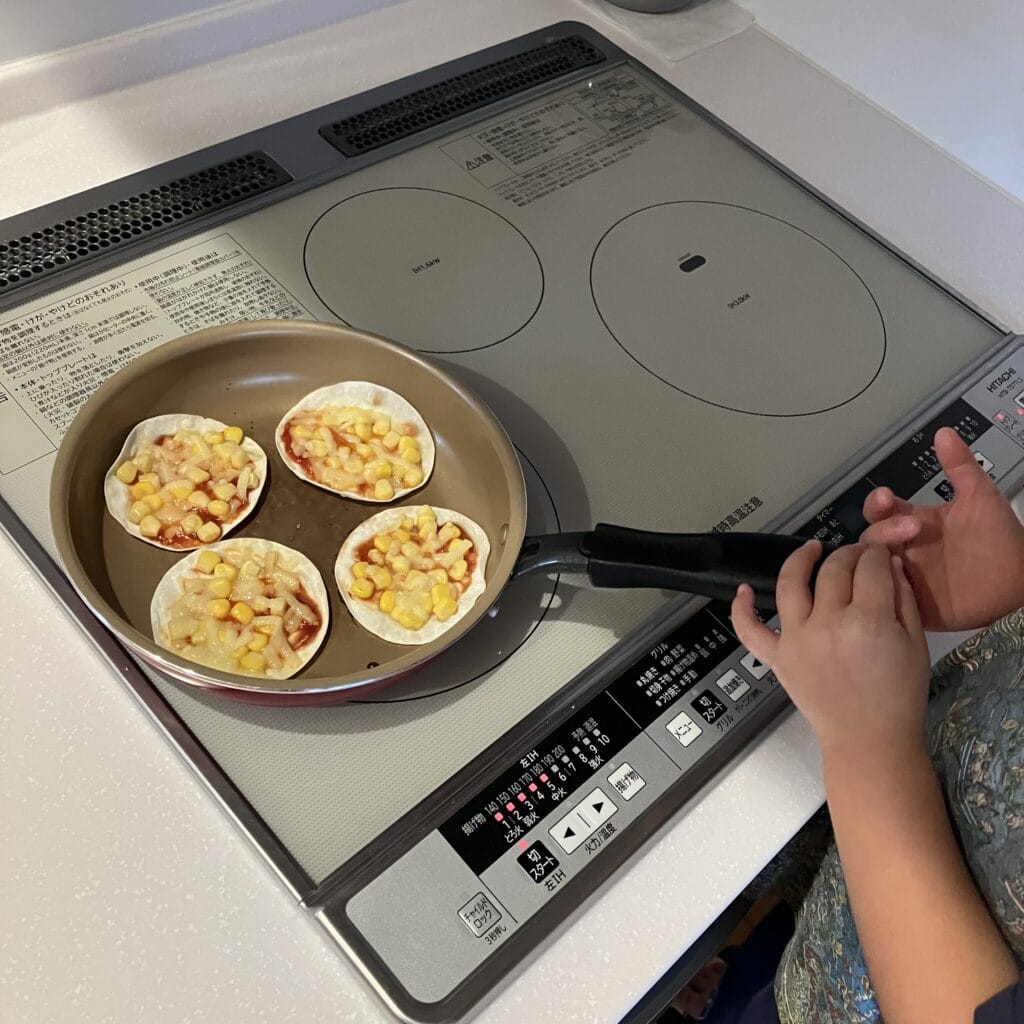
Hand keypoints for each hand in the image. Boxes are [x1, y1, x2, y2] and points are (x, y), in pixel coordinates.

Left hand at [731, 541, 930, 759]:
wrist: (869, 739)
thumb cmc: (898, 695)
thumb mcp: (915, 644)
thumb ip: (904, 599)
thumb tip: (889, 562)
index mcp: (869, 620)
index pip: (870, 567)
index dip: (876, 554)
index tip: (879, 554)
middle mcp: (828, 623)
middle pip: (834, 570)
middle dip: (849, 554)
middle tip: (857, 555)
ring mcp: (797, 639)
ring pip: (790, 584)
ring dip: (799, 559)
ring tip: (811, 549)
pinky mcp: (776, 657)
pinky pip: (750, 630)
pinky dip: (741, 609)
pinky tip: (743, 589)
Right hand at [860, 427, 1023, 630]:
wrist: (1021, 584)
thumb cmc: (1002, 541)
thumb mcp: (981, 499)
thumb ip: (961, 466)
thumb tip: (944, 433)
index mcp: (913, 522)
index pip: (880, 509)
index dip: (877, 503)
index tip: (887, 497)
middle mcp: (903, 548)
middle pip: (869, 537)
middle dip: (881, 530)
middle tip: (909, 530)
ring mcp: (904, 576)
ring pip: (869, 568)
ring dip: (876, 560)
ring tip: (900, 558)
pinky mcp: (910, 603)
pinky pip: (883, 598)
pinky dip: (882, 591)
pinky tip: (895, 584)